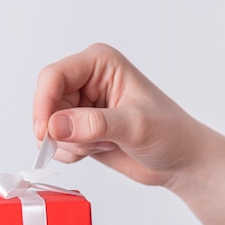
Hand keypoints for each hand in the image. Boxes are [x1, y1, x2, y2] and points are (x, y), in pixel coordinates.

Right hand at [32, 43, 206, 186]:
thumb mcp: (134, 126)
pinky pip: (56, 143)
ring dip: (70, 144)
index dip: (43, 104)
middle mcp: (86, 81)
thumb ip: (94, 124)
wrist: (180, 160)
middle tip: (92, 143)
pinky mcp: (80, 129)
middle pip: (47, 104)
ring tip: (103, 144)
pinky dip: (70, 153)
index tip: (45, 132)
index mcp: (99, 64)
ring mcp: (82, 107)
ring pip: (49, 127)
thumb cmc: (170, 133)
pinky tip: (98, 150)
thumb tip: (55, 126)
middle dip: (63, 131)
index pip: (54, 76)